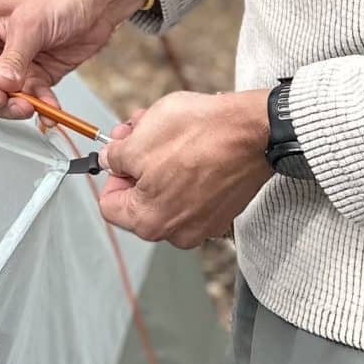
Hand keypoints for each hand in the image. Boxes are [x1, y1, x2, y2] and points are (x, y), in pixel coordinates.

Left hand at [96, 89, 273, 248]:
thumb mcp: (138, 140)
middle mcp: (176, 231)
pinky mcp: (223, 208)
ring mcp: (203, 223)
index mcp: (149, 221)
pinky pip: (192, 192)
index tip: (120, 154)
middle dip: (136, 162)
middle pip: (139, 198)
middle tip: (140, 133)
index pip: (110, 205)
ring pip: (165, 191)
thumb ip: (115, 158)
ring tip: (167, 132)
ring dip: (159, 161)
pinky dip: (186, 169)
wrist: (253, 132)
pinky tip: (191, 144)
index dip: (111, 174)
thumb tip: (110, 161)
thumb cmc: (199, 135)